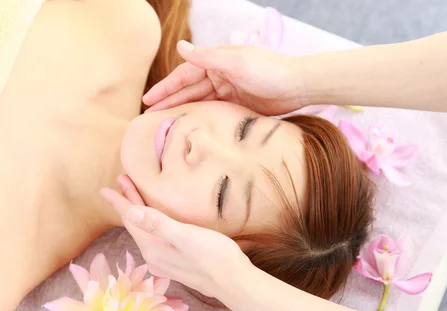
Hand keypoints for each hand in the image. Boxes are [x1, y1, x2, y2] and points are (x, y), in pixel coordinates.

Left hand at [101, 176, 249, 296]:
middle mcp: (154, 257)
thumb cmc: (215, 256)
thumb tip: (130, 212)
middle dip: (128, 204)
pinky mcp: (176, 263)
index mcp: (153, 248)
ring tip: (134, 197)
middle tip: (121, 182)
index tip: (105, 189)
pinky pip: (155, 239)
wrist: (235, 283)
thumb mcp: (186, 236)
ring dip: (139, 213)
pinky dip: (151, 224)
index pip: (131, 220)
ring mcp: (164, 262)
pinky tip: (155, 222)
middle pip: (136, 225)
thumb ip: (158, 224)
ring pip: (145, 232)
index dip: (120, 202)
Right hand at [142, 41, 304, 115]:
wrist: (299, 86)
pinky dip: (201, 119)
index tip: (147, 100)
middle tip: (149, 118)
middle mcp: (220, 75)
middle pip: (188, 91)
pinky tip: (191, 129)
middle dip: (169, 103)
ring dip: (183, 112)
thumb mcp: (235, 62)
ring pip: (199, 103)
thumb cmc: (268, 70)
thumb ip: (206, 57)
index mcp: (216, 62)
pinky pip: (214, 112)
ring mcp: (229, 91)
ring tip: (165, 126)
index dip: (164, 88)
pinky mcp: (239, 105)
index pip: (183, 76)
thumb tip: (179, 46)